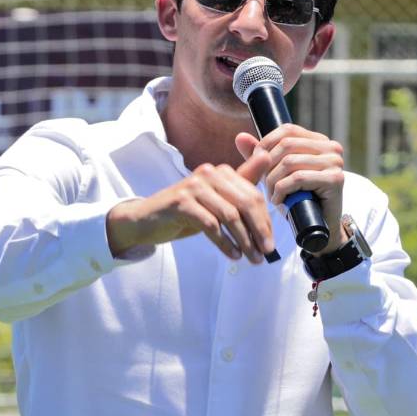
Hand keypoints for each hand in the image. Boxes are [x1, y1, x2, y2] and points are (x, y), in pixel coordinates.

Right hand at [106, 147, 278, 261]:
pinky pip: (210, 225)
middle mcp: (209, 174)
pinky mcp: (181, 202)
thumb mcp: (216, 202)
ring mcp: (194, 186)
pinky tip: (232, 255)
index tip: (270, 244)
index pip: (253, 194)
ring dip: (244, 241)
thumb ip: (241, 185)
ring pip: (229, 215)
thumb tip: (266, 158)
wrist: (146, 220)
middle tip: (265, 253)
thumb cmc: (186, 212)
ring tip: (251, 258)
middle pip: (245, 203)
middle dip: (259, 231)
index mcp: (221, 172)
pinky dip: (224, 243)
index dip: (265, 221)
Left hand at [236, 126, 345, 241]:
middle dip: (268, 166)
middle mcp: (331, 147)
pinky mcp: (335, 179)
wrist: (316, 228)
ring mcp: (335, 162)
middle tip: (264, 185)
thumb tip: (240, 137)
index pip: (287, 130)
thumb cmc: (296, 200)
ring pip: (290, 162)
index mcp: (319, 141)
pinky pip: (298, 178)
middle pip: (287, 145)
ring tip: (272, 195)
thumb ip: (260, 156)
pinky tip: (279, 201)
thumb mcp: (275, 175)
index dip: (266, 145)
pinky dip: (282, 191)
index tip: (257, 164)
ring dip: (273, 181)